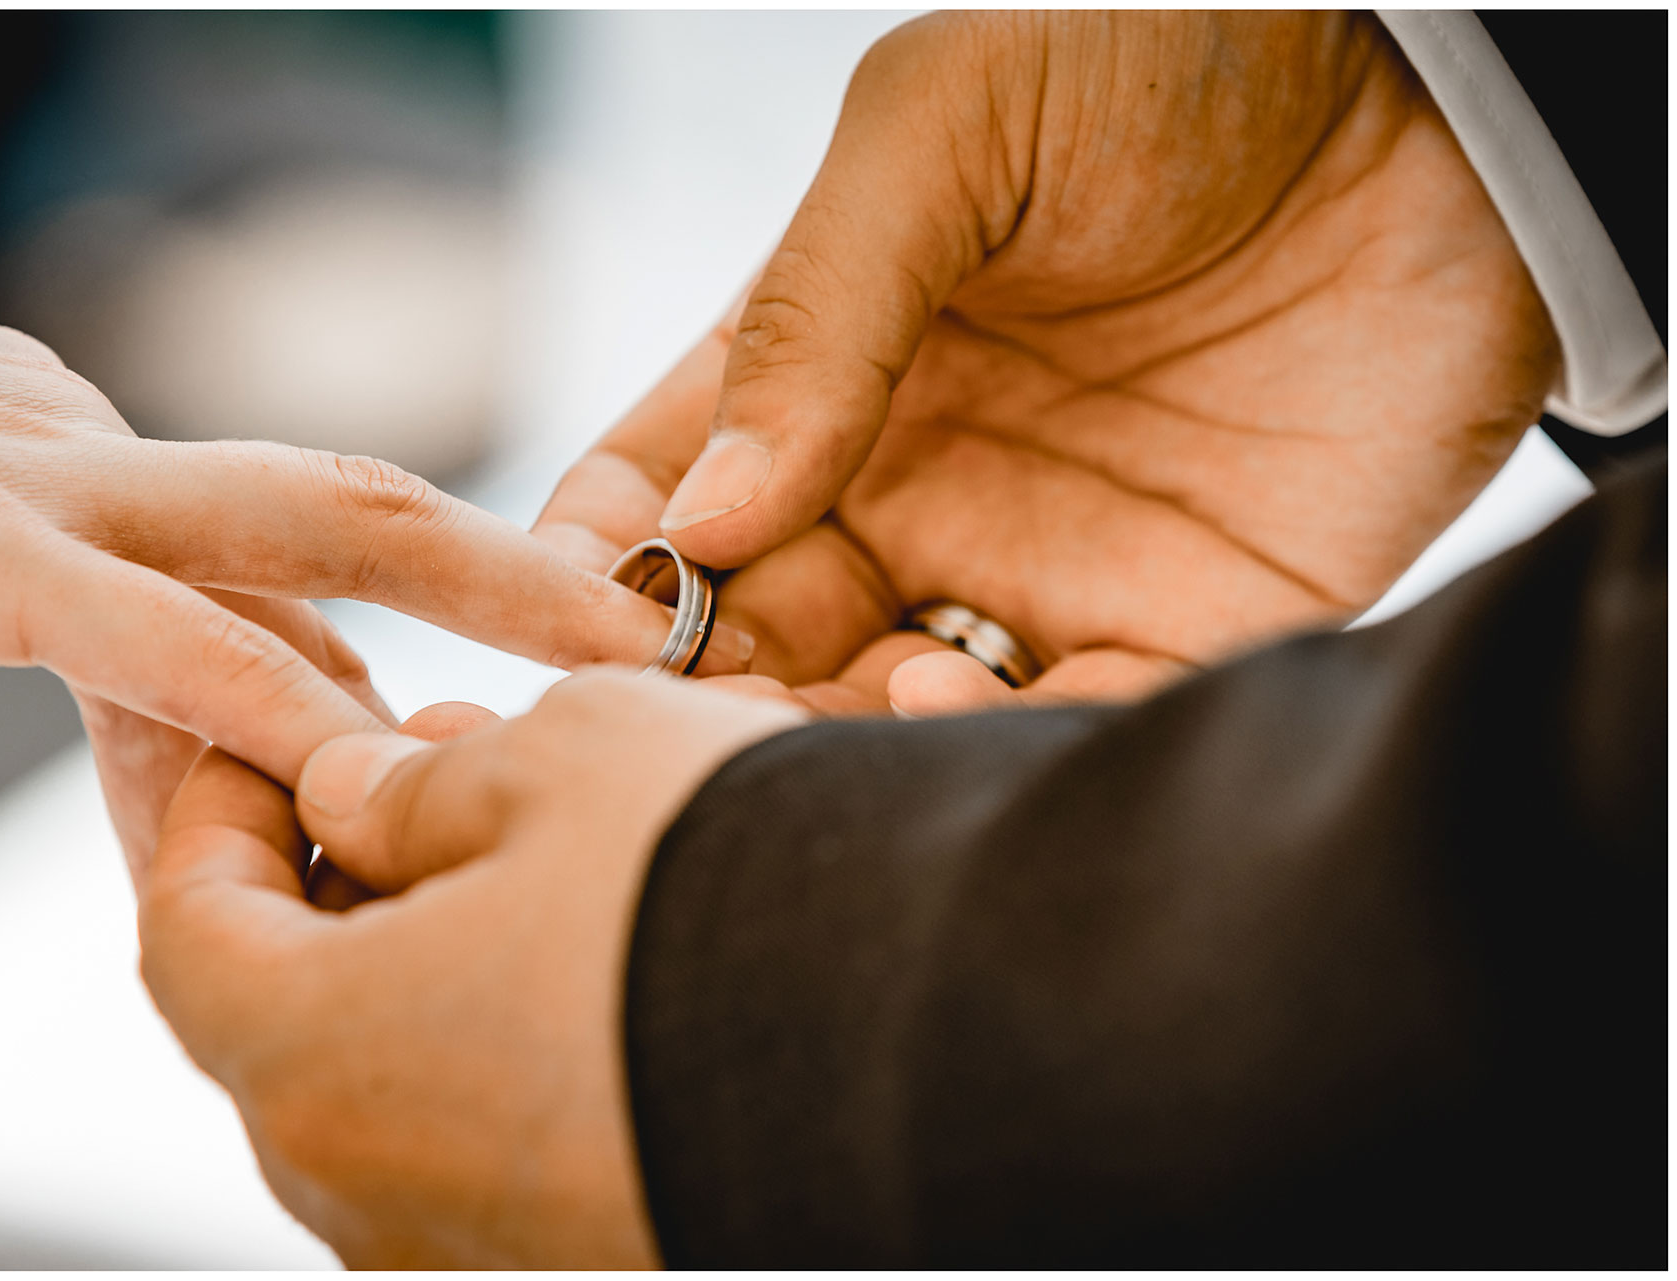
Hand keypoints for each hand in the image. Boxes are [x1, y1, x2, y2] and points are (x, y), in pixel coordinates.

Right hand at [0, 264, 747, 829]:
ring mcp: (34, 489)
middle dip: (516, 570)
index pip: (265, 576)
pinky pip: (144, 624)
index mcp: (61, 478)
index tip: (490, 739)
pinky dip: (257, 697)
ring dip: (475, 591)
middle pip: (354, 508)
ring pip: (303, 529)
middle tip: (660, 642)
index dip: (384, 660)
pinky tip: (365, 761)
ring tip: (617, 667)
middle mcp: (83, 461)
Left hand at [136, 673, 801, 1265]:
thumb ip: (415, 787)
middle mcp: (375, 1198)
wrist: (965, 1044)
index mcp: (315, 1060)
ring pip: (410, 1084)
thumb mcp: (561, 762)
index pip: (184, 930)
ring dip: (446, 955)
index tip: (274, 741)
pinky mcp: (595, 1261)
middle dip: (348, 878)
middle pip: (295, 1017)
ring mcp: (486, 1254)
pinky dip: (526, 1037)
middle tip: (433, 774)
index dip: (215, 813)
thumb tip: (358, 806)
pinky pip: (512, 1141)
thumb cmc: (734, 888)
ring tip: (557, 842)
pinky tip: (624, 941)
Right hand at [535, 12, 1559, 714]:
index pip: (651, 500)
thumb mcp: (943, 134)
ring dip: (819, 736)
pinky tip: (949, 693)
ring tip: (815, 706)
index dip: (588, 569)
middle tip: (683, 715)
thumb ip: (810, 317)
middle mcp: (904, 489)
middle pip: (748, 637)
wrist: (1431, 98)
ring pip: (877, 709)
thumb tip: (691, 523)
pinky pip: (1056, 732)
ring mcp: (1030, 567)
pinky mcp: (1174, 628)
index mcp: (817, 374)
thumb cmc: (1165, 64)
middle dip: (697, 691)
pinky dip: (983, 746)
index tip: (567, 620)